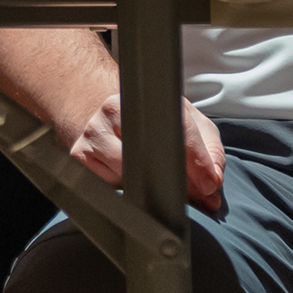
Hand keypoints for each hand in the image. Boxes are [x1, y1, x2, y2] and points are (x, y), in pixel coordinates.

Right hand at [67, 92, 227, 212]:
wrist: (106, 116)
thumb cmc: (154, 125)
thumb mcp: (190, 127)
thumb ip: (210, 153)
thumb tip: (212, 184)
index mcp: (148, 98)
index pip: (178, 131)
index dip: (197, 162)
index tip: (208, 185)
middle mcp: (116, 109)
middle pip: (151, 155)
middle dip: (176, 181)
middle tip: (190, 194)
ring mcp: (94, 131)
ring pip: (128, 173)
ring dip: (148, 187)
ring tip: (156, 185)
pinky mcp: (79, 153)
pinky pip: (105, 183)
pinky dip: (122, 188)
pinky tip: (126, 177)